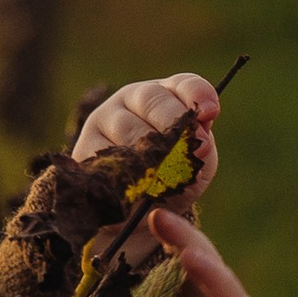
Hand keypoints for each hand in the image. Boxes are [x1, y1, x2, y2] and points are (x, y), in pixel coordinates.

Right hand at [72, 73, 223, 263]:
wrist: (138, 212)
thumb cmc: (173, 178)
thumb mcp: (196, 163)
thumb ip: (201, 148)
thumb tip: (200, 143)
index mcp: (165, 96)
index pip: (183, 84)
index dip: (197, 95)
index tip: (211, 112)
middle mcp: (132, 100)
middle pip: (152, 99)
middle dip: (175, 123)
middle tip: (195, 148)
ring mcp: (104, 120)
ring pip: (129, 128)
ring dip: (153, 153)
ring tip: (169, 176)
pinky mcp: (85, 148)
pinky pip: (108, 157)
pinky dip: (128, 173)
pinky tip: (141, 187)